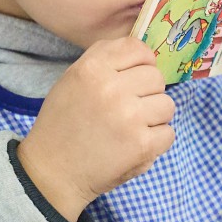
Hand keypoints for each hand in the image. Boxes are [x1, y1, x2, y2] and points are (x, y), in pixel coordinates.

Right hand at [17, 38, 175, 221]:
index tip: (136, 77)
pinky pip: (169, 133)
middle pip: (156, 78)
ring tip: (132, 128)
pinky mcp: (142, 145)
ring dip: (154, 118)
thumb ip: (105, 60)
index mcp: (92, 68)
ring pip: (167, 104)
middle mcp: (111, 89)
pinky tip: (135, 145)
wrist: (52, 172)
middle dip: (148, 93)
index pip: (138, 49)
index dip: (142, 62)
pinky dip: (156, 141)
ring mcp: (129, 117)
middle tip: (129, 109)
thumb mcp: (73, 79)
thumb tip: (145, 53)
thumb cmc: (63, 123)